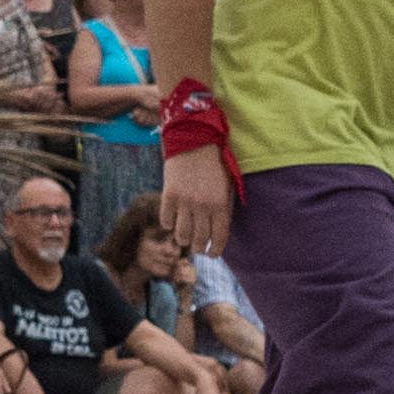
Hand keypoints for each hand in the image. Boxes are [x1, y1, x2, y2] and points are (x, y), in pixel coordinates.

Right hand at [162, 140, 236, 260]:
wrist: (193, 139)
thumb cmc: (214, 163)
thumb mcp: (227, 185)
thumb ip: (225, 208)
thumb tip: (219, 232)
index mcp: (221, 204)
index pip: (220, 237)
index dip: (216, 250)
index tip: (212, 254)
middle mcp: (203, 206)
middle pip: (200, 240)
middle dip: (200, 247)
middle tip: (198, 247)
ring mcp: (184, 201)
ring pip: (182, 235)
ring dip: (184, 239)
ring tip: (185, 236)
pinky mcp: (168, 195)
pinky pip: (166, 220)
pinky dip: (169, 224)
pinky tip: (172, 220)